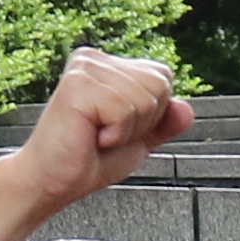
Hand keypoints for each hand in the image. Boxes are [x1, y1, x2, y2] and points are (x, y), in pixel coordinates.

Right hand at [0, 50, 192, 240]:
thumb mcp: (138, 140)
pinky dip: (115, 134)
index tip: (118, 127)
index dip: (152, 113)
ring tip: (97, 135)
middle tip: (106, 133)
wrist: (53, 181)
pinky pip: (125, 110)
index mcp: (108, 64)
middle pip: (159, 85)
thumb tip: (186, 108)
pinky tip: (91, 136)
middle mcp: (94, 58)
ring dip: (127, 130)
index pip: (162, 77)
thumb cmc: (87, 159)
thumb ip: (165, 123)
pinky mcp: (77, 85)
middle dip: (142, 122)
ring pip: (144, 98)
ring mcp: (85, 68)